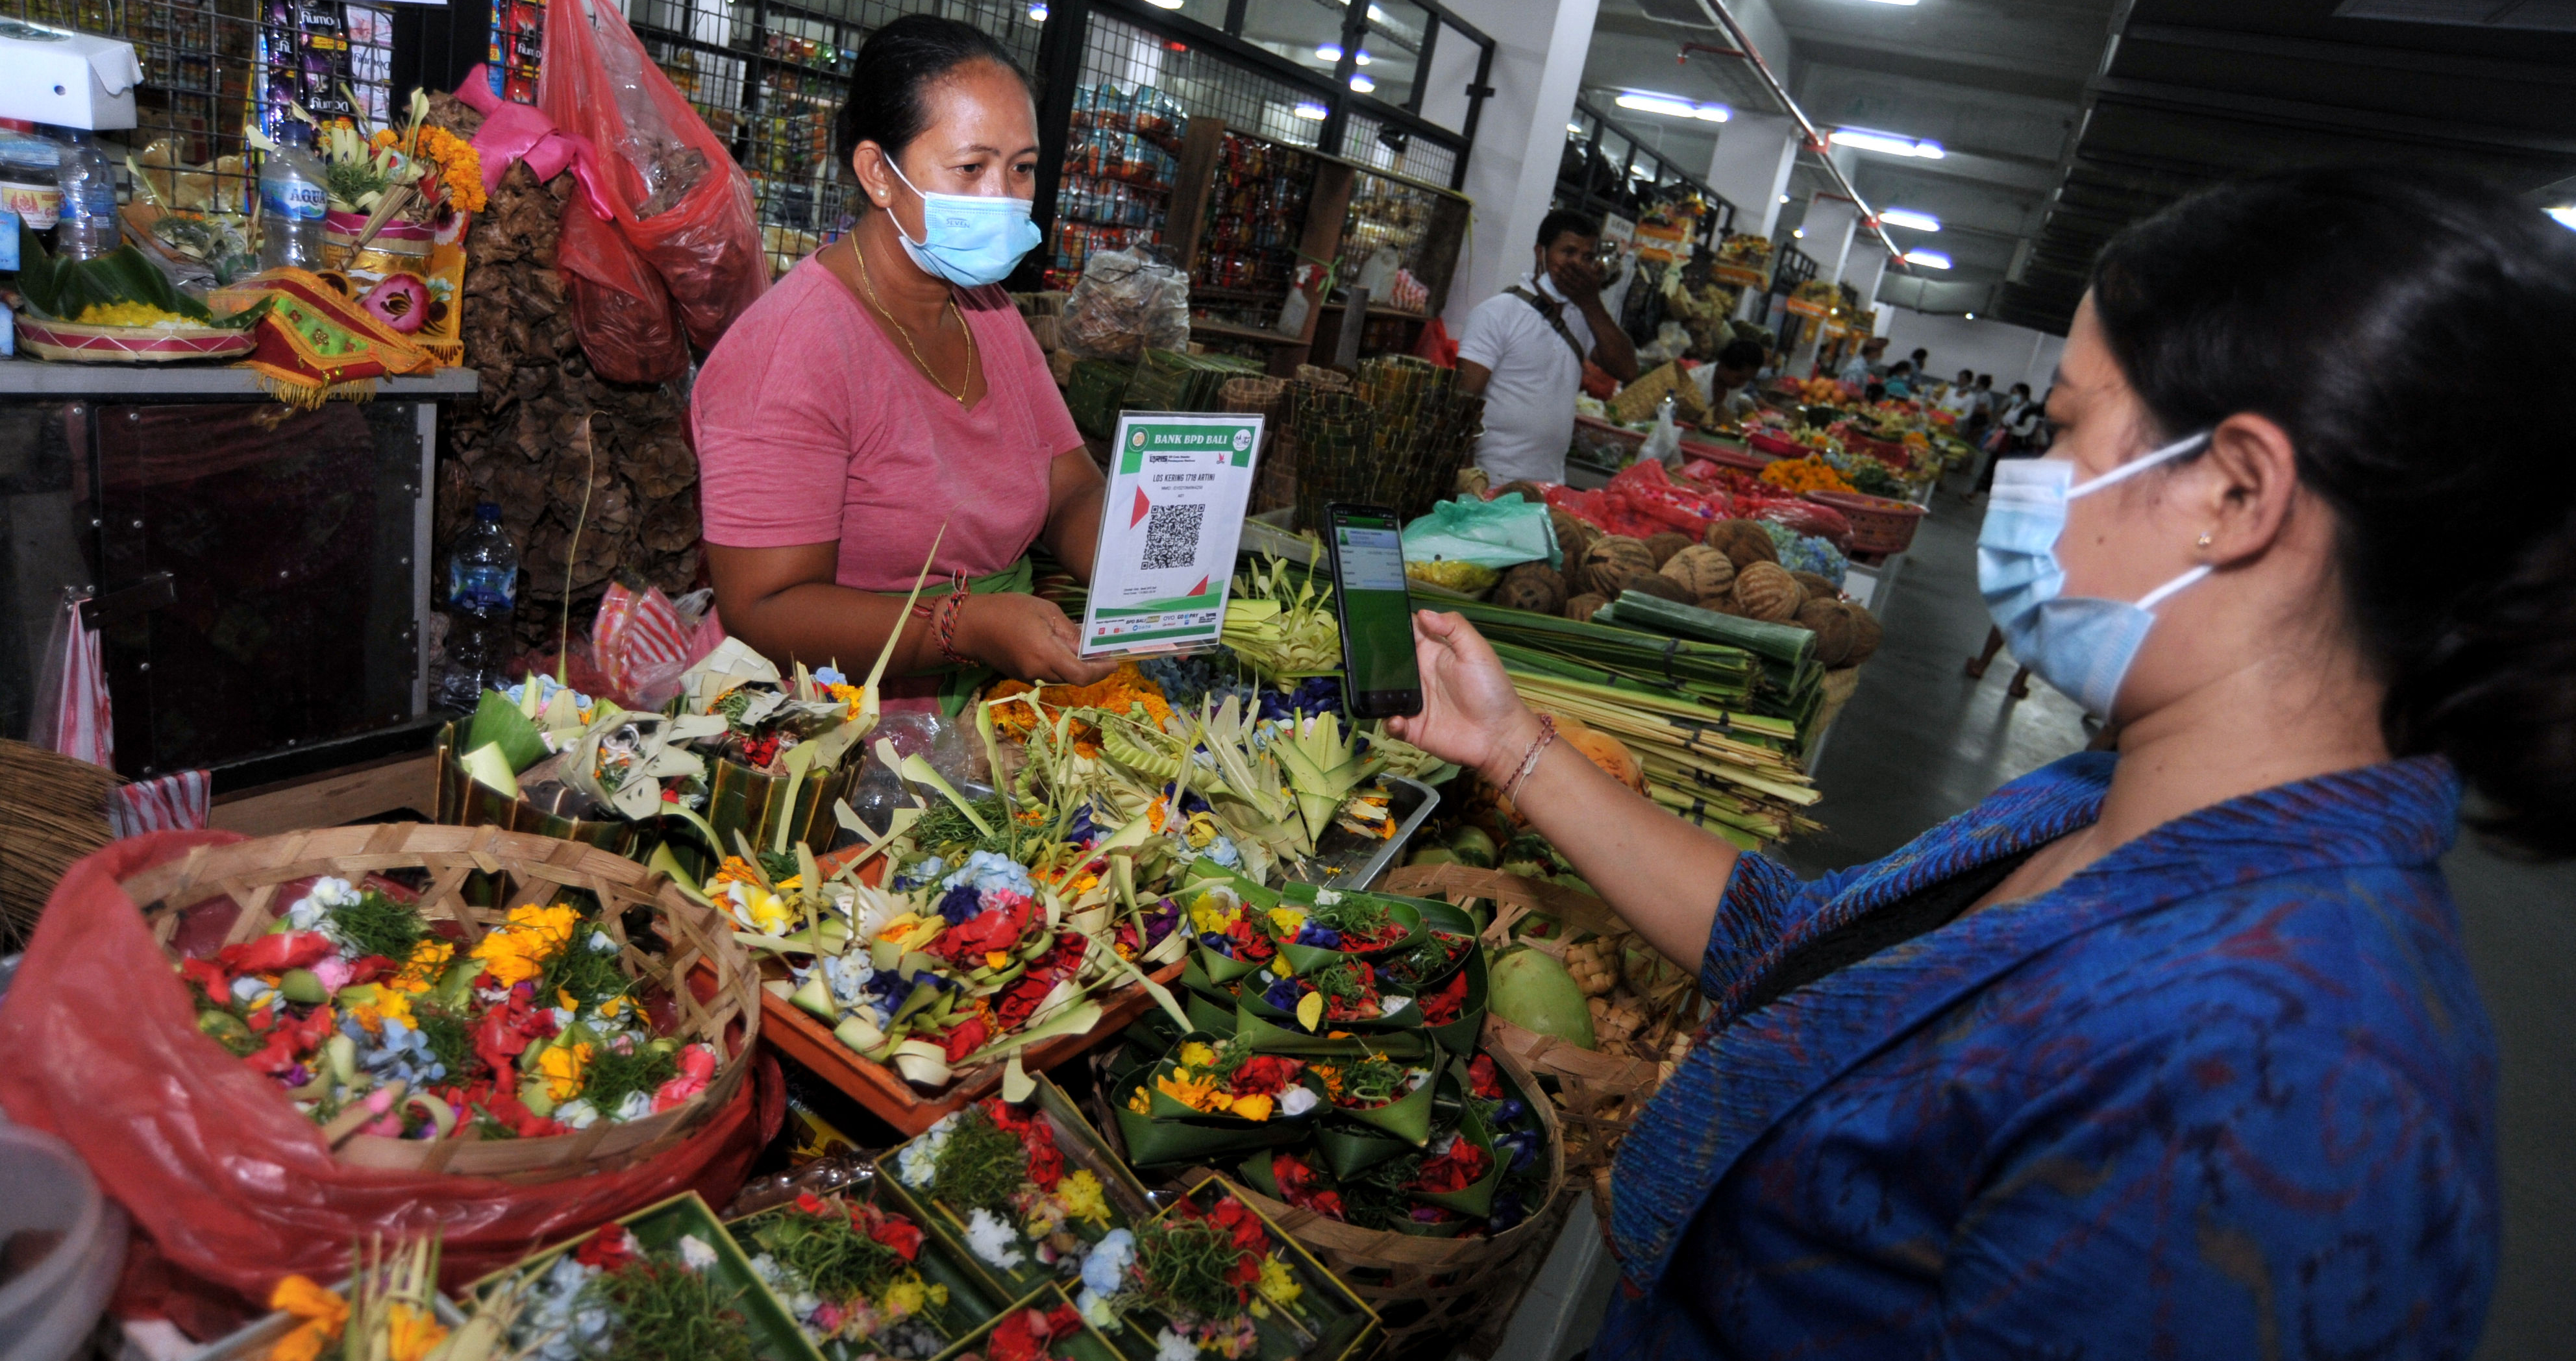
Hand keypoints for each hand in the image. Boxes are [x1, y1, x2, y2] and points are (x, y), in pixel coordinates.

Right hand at [954, 593, 1117, 686]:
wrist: (970, 625)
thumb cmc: (1008, 610)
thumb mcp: (1045, 611)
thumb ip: (1069, 632)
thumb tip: (1089, 646)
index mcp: (1046, 654)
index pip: (1082, 675)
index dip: (1101, 671)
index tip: (1115, 662)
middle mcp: (1039, 672)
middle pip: (1074, 677)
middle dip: (1091, 668)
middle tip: (1104, 651)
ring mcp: (1029, 677)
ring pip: (1061, 677)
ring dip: (1075, 667)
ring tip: (1085, 649)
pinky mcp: (1021, 676)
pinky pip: (1048, 674)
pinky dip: (1060, 665)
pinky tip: (1062, 650)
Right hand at [1383, 610, 1541, 781]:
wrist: (1500, 735)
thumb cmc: (1492, 690)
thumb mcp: (1478, 651)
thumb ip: (1453, 627)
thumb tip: (1422, 613)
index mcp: (1433, 653)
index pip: (1407, 633)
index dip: (1392, 625)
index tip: (1374, 617)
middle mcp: (1420, 675)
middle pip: (1388, 662)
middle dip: (1373, 657)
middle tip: (1360, 654)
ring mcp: (1415, 702)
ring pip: (1384, 692)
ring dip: (1376, 690)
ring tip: (1373, 689)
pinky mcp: (1413, 727)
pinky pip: (1391, 723)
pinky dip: (1389, 722)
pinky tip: (1397, 719)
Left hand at [1551, 256, 1605, 310]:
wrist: (1591, 304)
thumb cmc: (1594, 289)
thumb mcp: (1599, 279)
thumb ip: (1600, 269)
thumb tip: (1600, 260)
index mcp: (1591, 279)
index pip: (1581, 270)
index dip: (1574, 265)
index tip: (1568, 259)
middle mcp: (1584, 284)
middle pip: (1573, 275)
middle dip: (1565, 268)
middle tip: (1558, 262)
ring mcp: (1577, 290)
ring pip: (1567, 281)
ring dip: (1560, 274)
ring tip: (1554, 269)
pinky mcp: (1572, 295)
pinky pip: (1564, 289)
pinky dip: (1558, 284)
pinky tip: (1554, 279)